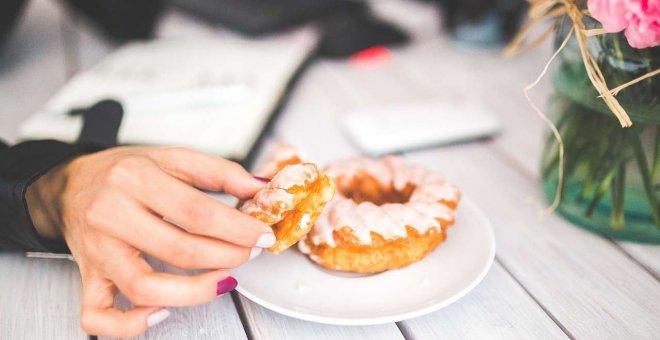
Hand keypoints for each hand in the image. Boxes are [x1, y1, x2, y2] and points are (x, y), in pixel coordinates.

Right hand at [26, 146, 273, 337]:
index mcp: (134, 179)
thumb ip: (218, 172)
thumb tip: (260, 188)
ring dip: (195, 292)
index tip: (261, 236)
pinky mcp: (87, 277)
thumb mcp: (171, 157)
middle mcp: (111, 214)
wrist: (70, 185)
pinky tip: (162, 312)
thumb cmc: (123, 172)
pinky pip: (98, 316)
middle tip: (249, 253)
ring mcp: (97, 251)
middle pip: (179, 250)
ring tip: (223, 280)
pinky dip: (130, 325)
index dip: (238, 229)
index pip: (196, 212)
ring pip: (145, 287)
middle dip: (227, 256)